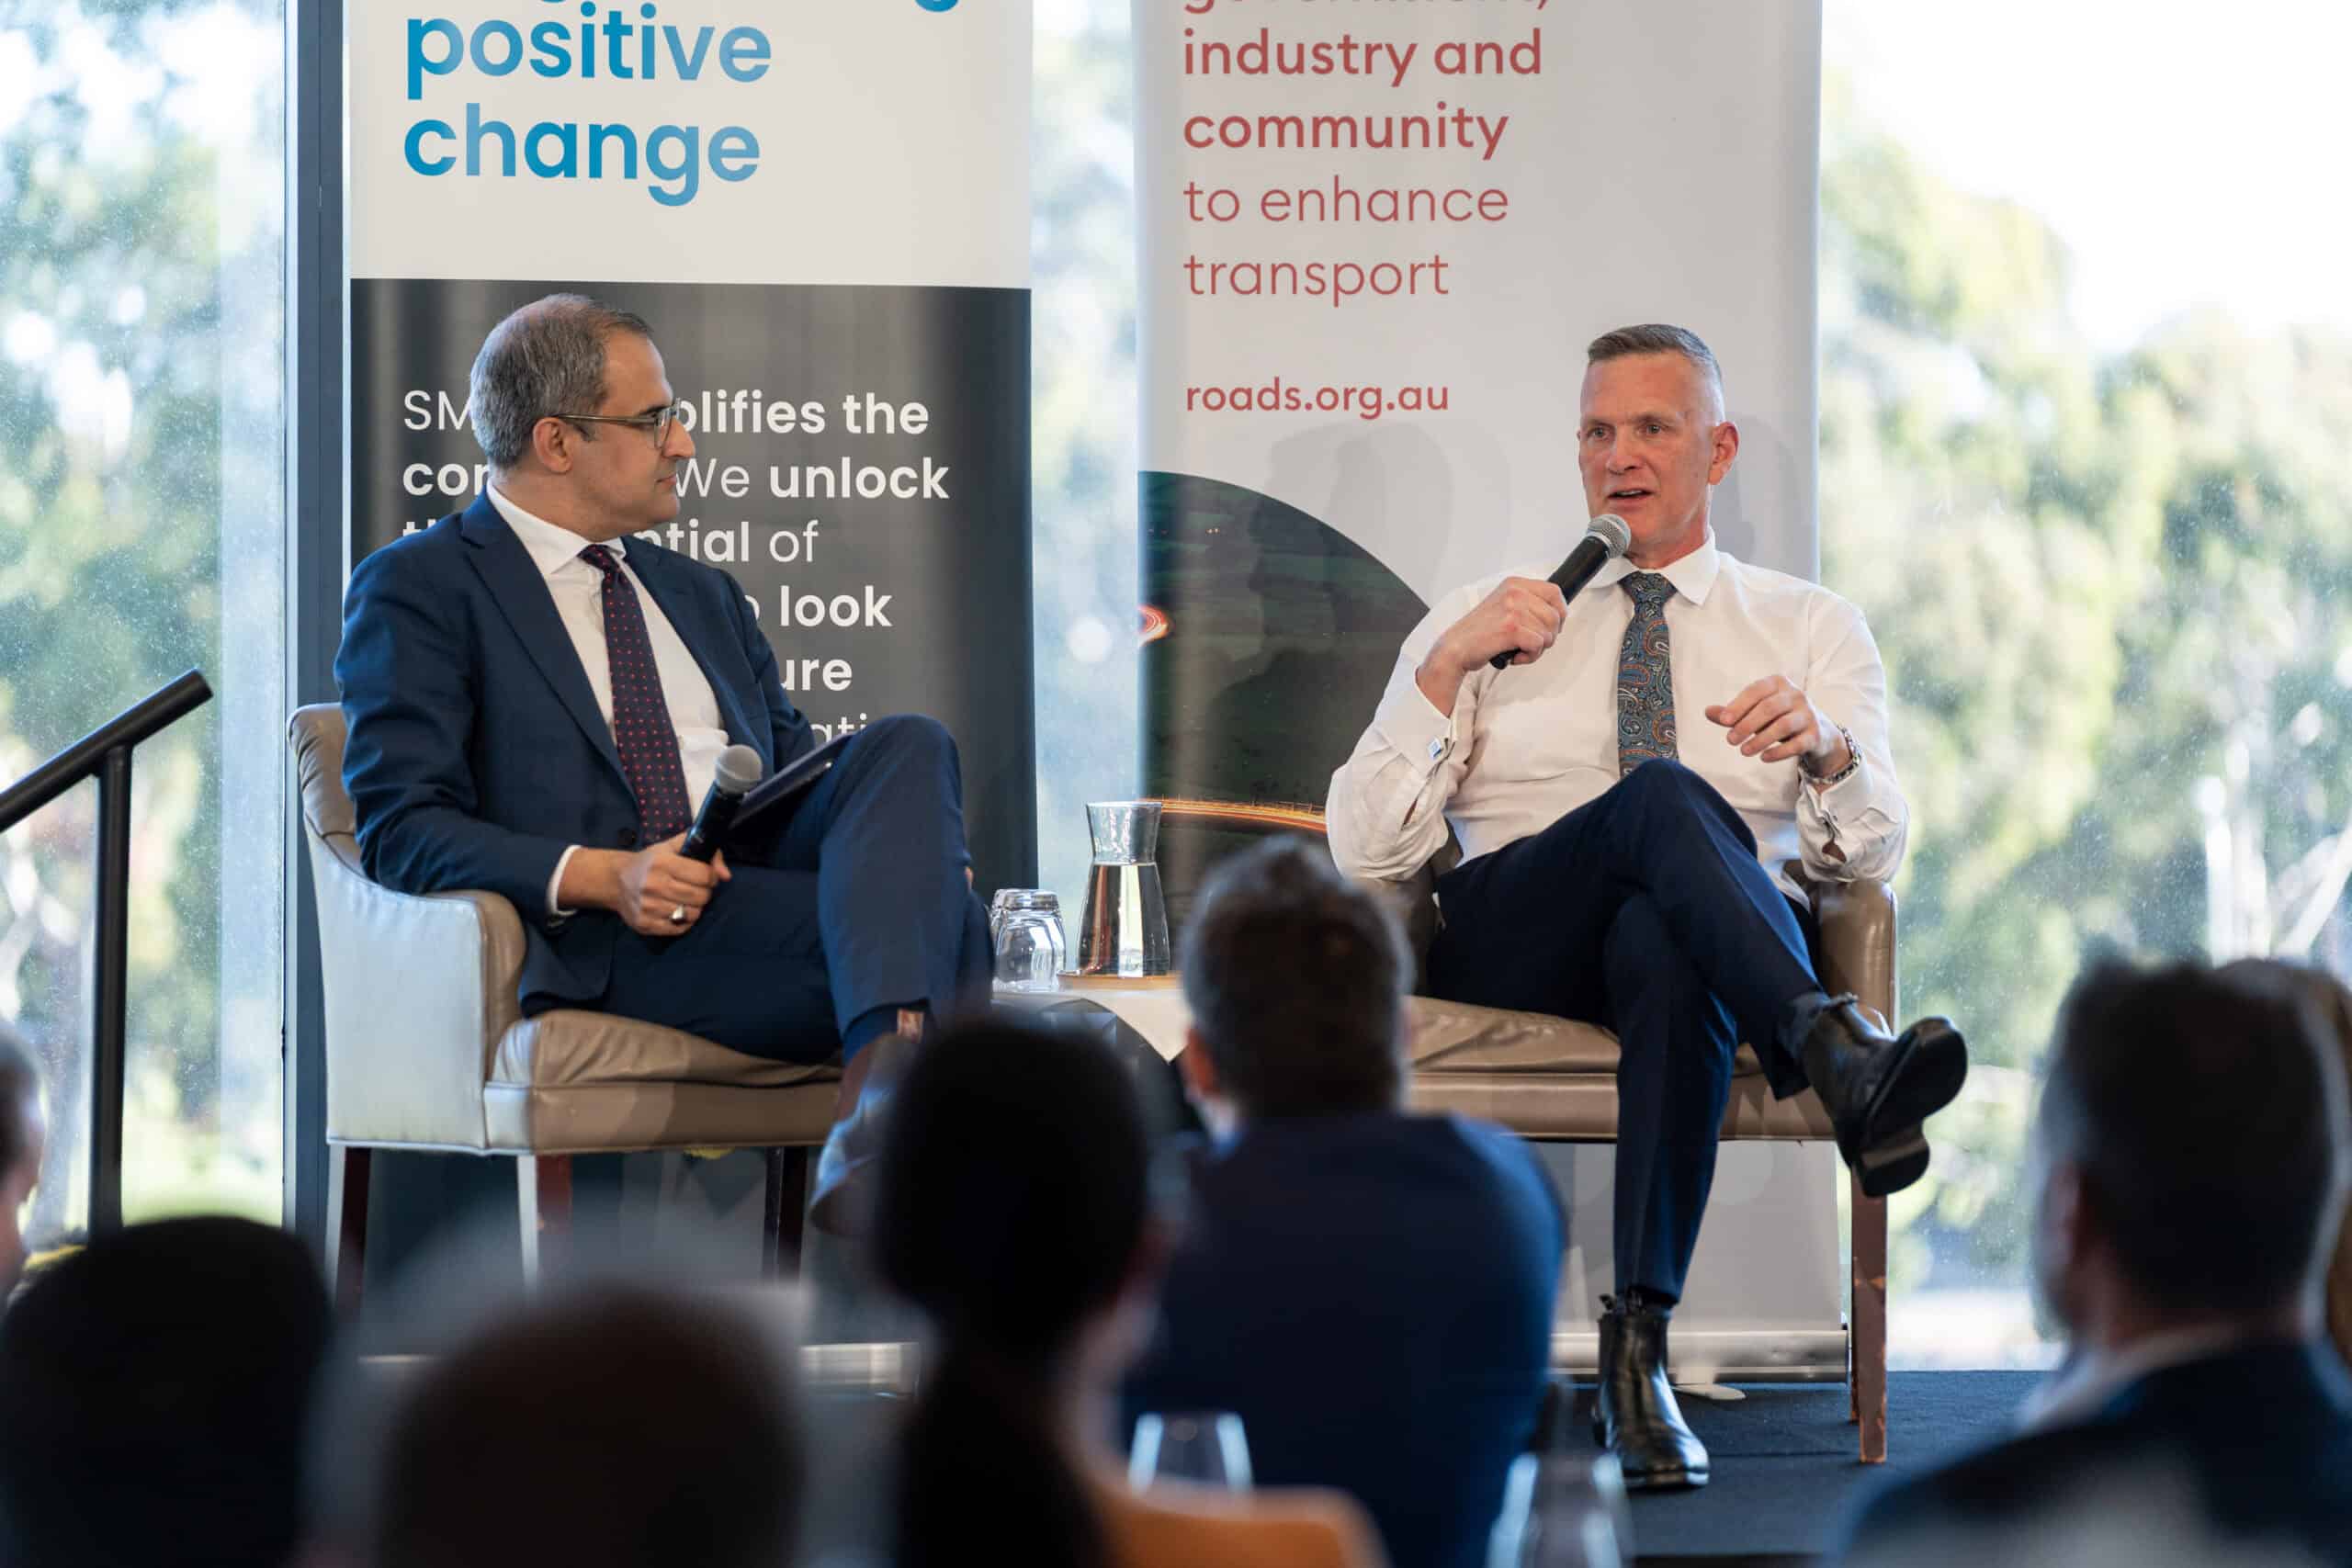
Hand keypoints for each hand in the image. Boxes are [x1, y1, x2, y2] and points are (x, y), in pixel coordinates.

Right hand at [613, 835, 730, 936]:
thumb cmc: (650, 862)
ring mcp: (648, 907)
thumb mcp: (673, 847)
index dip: (711, 876)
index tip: (705, 876)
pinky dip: (684, 922)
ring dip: (695, 908)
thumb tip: (726, 875)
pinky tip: (677, 911)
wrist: (616, 881)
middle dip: (704, 893)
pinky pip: (679, 929)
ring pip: (692, 914)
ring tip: (686, 900)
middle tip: (697, 889)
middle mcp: (653, 885)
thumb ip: (705, 851)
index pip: (703, 875)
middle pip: (700, 896)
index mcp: (661, 862)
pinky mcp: (645, 924)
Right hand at [1433, 576, 1568, 672]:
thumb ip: (1527, 604)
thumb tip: (1557, 614)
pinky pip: (1538, 645)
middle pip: (1556, 616)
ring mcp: (1513, 609)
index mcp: (1514, 584)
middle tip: (1530, 643)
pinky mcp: (1511, 628)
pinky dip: (1529, 656)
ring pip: (1549, 633)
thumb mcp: (1504, 605)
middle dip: (1549, 636)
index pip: (1554, 592)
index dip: (1560, 612)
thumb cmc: (1480, 632)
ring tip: (1518, 649)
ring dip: (1537, 649)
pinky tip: (1514, 655)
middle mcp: (1515, 592)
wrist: (1456, 647)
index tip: (1552, 626)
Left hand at [1704, 676, 1843, 768]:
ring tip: (1744, 751)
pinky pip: (1797, 744)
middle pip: (1769, 707)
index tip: (1723, 721)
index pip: (1756, 690)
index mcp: (1778, 683)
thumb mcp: (1755, 712)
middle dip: (1747, 724)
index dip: (1739, 705)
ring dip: (1761, 739)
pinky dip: (1779, 752)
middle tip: (1730, 741)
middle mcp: (1796, 695)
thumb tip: (1707, 712)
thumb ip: (1732, 712)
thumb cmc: (1778, 718)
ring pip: (1783, 725)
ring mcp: (1808, 714)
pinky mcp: (1815, 734)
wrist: (1817, 732)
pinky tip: (1763, 758)